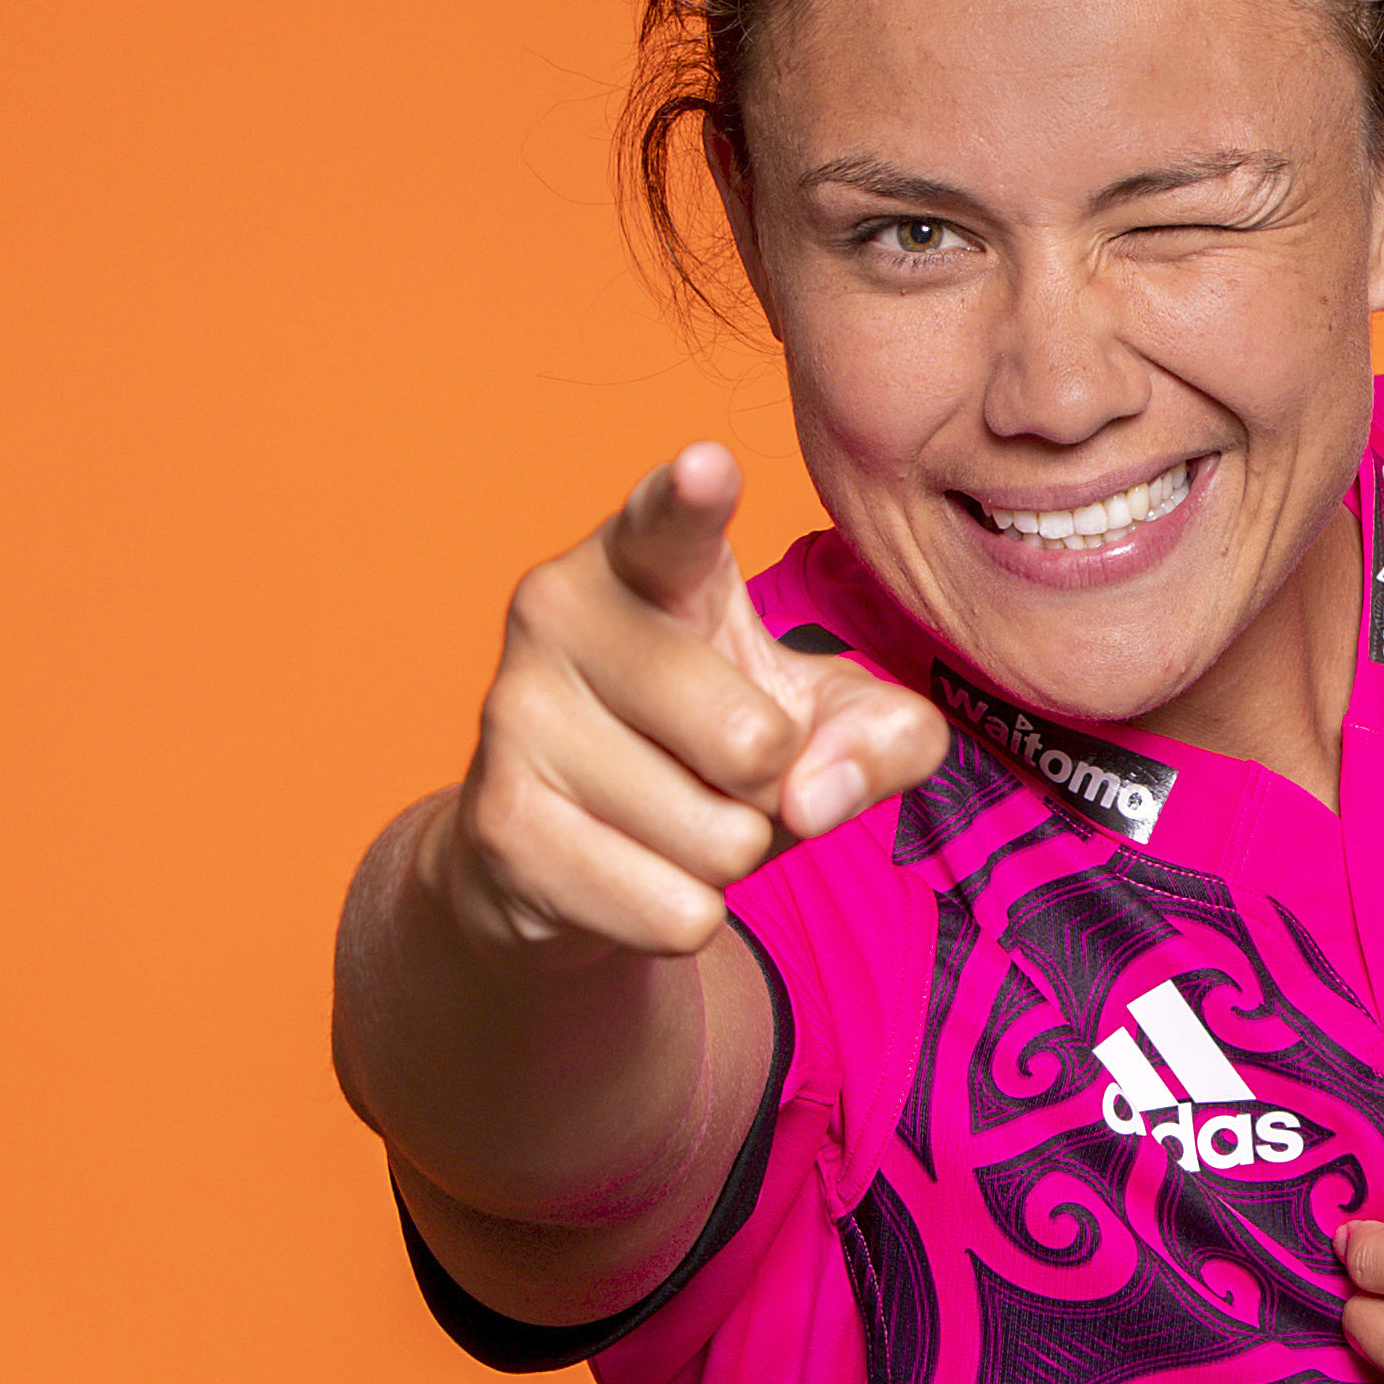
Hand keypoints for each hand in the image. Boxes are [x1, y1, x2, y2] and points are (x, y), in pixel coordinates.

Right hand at [436, 442, 946, 965]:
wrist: (563, 857)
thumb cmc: (713, 751)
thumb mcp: (825, 722)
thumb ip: (885, 736)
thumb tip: (817, 795)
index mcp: (645, 558)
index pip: (671, 524)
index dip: (691, 500)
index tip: (707, 467)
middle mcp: (560, 610)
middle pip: (751, 742)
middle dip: (772, 789)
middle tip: (722, 770)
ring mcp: (515, 713)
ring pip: (716, 838)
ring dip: (725, 857)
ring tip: (671, 817)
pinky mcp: (498, 822)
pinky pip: (670, 909)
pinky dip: (683, 916)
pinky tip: (634, 874)